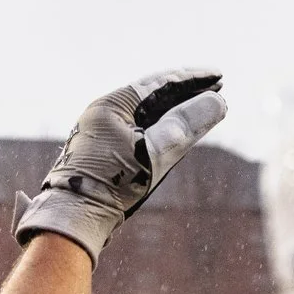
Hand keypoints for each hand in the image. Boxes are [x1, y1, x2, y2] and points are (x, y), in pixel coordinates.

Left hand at [16, 67, 228, 258]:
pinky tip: (175, 132)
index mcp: (111, 104)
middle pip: (153, 96)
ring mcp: (102, 132)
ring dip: (175, 111)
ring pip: (146, 114)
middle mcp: (104, 113)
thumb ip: (186, 124)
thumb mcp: (155, 152)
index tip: (219, 76)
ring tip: (201, 109)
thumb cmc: (111, 184)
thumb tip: (217, 102)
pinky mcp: (104, 150)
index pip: (159, 82)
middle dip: (185, 93)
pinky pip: (139, 129)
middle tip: (216, 90)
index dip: (192, 78)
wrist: (74, 217)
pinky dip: (161, 127)